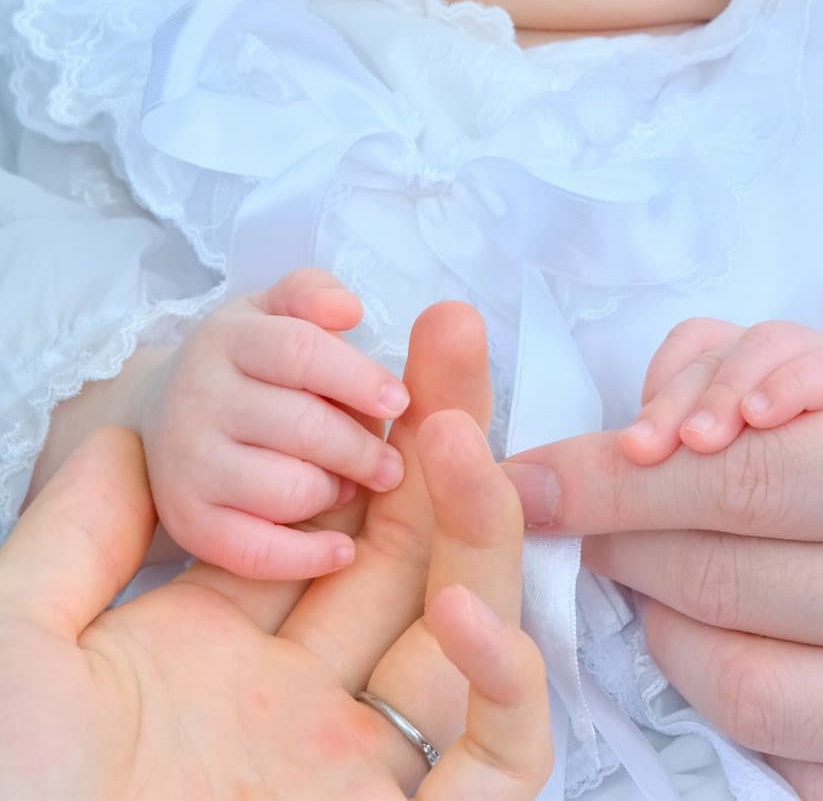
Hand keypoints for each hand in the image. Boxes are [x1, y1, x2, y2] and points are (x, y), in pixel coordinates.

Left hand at [0, 301, 551, 800]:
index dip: (353, 433)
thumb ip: (74, 541)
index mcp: (212, 661)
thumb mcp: (17, 653)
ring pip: (463, 633)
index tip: (385, 345)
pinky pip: (493, 758)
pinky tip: (469, 613)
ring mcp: (357, 774)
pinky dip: (503, 684)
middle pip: (401, 552)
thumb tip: (125, 436)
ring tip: (456, 437)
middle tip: (455, 337)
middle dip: (436, 440)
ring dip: (477, 531)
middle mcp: (297, 707)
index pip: (315, 522)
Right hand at [141, 268, 410, 577]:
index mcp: (227, 338)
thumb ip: (311, 294)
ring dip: (334, 493)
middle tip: (392, 465)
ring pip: (285, 490)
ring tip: (350, 488)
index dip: (358, 377)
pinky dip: (305, 557)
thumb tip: (348, 309)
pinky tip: (341, 550)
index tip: (399, 402)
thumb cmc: (246, 363)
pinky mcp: (185, 521)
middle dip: (361, 448)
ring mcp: (187, 463)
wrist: (162, 415)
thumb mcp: (272, 311)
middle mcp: (198, 397)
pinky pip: (253, 551)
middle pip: (302, 426)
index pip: (302, 351)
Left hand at [505, 271, 822, 798]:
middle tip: (589, 509)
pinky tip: (743, 666)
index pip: (740, 478)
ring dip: (668, 629)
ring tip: (651, 579)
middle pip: (724, 576)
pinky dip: (755, 724)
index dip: (614, 472)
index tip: (532, 470)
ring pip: (751, 688)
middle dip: (625, 539)